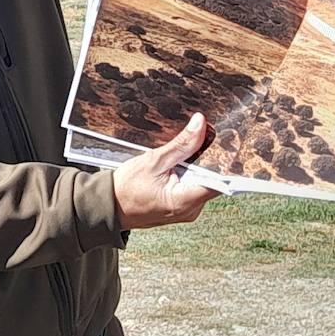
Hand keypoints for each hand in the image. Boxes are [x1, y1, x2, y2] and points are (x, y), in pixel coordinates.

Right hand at [112, 113, 219, 229]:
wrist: (110, 205)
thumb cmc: (127, 187)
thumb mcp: (154, 160)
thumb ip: (182, 144)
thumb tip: (200, 124)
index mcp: (185, 201)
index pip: (220, 182)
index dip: (224, 162)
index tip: (224, 144)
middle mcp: (191, 210)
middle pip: (213, 181)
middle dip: (207, 161)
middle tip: (201, 141)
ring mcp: (187, 211)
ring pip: (203, 184)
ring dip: (197, 168)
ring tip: (183, 155)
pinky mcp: (181, 208)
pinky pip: (193, 188)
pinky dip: (189, 176)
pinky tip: (178, 166)